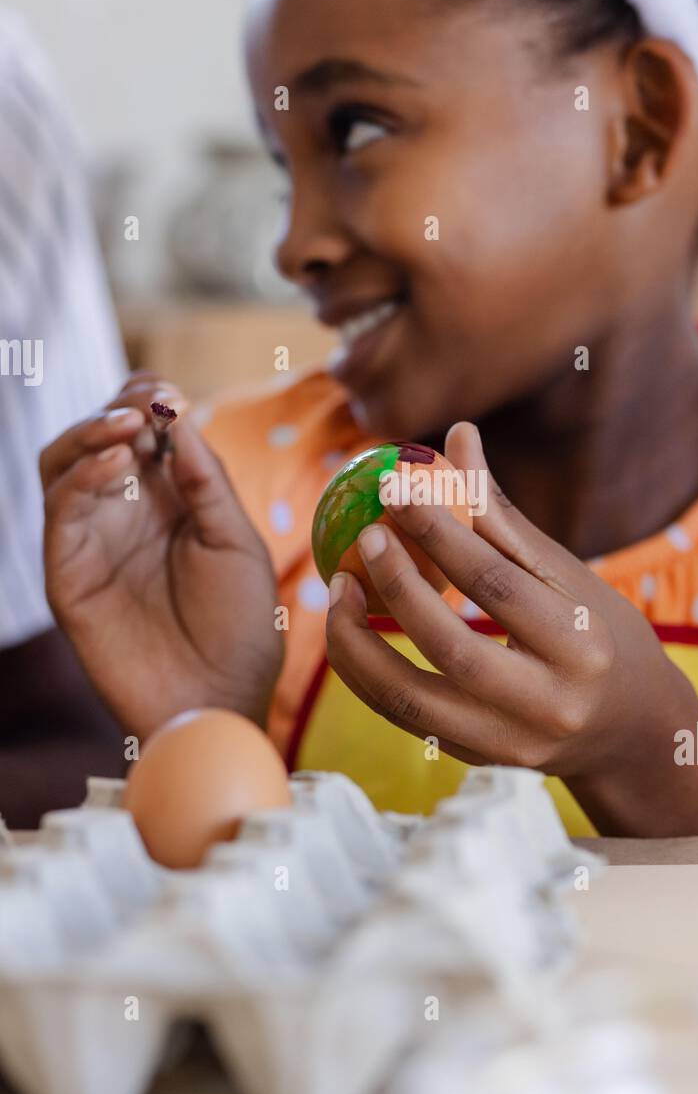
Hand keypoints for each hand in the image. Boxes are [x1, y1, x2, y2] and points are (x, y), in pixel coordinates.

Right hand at [41, 372, 283, 741]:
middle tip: (147, 402)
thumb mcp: (237, 540)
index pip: (140, 432)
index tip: (168, 393)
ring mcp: (92, 543)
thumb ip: (206, 479)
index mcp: (168, 502)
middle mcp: (124, 516)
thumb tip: (175, 411)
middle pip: (94, 439)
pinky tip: (118, 465)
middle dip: (117, 409)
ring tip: (128, 425)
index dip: (147, 402)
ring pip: (62, 466)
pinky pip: (60, 513)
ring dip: (89, 433)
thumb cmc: (242, 628)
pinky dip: (82, 478)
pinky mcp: (68, 575)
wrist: (224, 700)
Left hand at [326, 423, 697, 835]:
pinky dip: (367, 675)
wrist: (633, 733)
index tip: (397, 486)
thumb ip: (502, 516)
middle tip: (364, 538)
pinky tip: (347, 632)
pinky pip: (407, 720)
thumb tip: (456, 434)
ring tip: (338, 590)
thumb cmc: (599, 633)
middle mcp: (549, 703)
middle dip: (399, 588)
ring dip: (361, 645)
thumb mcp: (568, 574)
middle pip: (456, 648)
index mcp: (581, 643)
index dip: (443, 532)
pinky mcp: (480, 761)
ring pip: (414, 701)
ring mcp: (511, 744)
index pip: (500, 584)